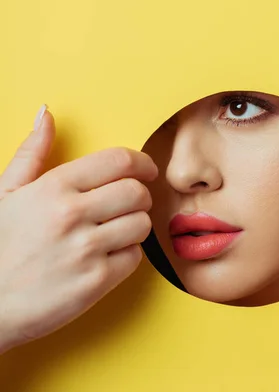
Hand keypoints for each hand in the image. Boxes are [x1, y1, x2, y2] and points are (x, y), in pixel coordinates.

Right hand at [0, 106, 157, 353]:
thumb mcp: (5, 192)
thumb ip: (32, 151)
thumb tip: (45, 113)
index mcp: (53, 186)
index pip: (118, 161)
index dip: (141, 162)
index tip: (146, 169)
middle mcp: (72, 214)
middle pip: (137, 192)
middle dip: (141, 195)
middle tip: (130, 203)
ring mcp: (85, 250)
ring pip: (141, 224)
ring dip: (135, 226)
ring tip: (115, 231)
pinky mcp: (94, 283)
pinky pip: (135, 258)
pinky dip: (127, 256)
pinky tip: (106, 256)